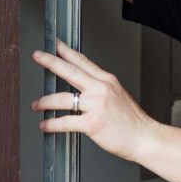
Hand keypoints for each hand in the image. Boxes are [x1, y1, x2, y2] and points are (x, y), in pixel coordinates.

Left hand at [31, 40, 158, 162]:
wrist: (144, 137)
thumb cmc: (132, 121)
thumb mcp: (118, 95)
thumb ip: (100, 89)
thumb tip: (82, 86)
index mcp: (107, 80)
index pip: (83, 61)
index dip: (66, 50)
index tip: (54, 44)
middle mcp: (100, 89)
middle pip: (70, 71)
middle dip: (51, 61)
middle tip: (37, 56)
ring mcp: (96, 105)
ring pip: (62, 98)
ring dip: (45, 101)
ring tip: (36, 104)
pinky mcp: (92, 123)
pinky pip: (65, 122)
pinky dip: (51, 124)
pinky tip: (45, 125)